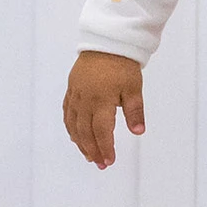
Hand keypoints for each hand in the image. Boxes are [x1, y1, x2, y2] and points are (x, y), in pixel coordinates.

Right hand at [63, 50, 145, 168]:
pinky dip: (70, 127)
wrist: (106, 42)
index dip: (104, 148)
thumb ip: (135, 111)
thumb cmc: (123, 65)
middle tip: (99, 164)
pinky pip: (67, 113)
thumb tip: (139, 131)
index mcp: (101, 100)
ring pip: (73, 125)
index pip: (101, 131)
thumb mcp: (134, 88)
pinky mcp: (71, 89)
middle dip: (92, 150)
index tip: (109, 161)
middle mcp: (85, 100)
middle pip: (85, 132)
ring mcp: (76, 95)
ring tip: (88, 155)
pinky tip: (75, 136)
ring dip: (80, 142)